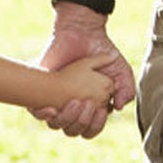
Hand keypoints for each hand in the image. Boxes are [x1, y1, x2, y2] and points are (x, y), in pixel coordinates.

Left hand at [34, 9, 136, 138]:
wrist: (81, 32)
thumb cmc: (100, 50)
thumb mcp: (120, 70)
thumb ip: (125, 89)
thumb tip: (118, 108)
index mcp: (89, 107)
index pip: (90, 130)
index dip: (95, 126)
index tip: (101, 110)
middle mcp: (71, 107)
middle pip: (73, 130)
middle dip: (82, 121)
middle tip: (88, 102)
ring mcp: (55, 100)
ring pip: (56, 124)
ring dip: (67, 118)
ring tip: (76, 101)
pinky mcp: (39, 91)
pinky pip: (36, 112)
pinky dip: (43, 114)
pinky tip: (51, 108)